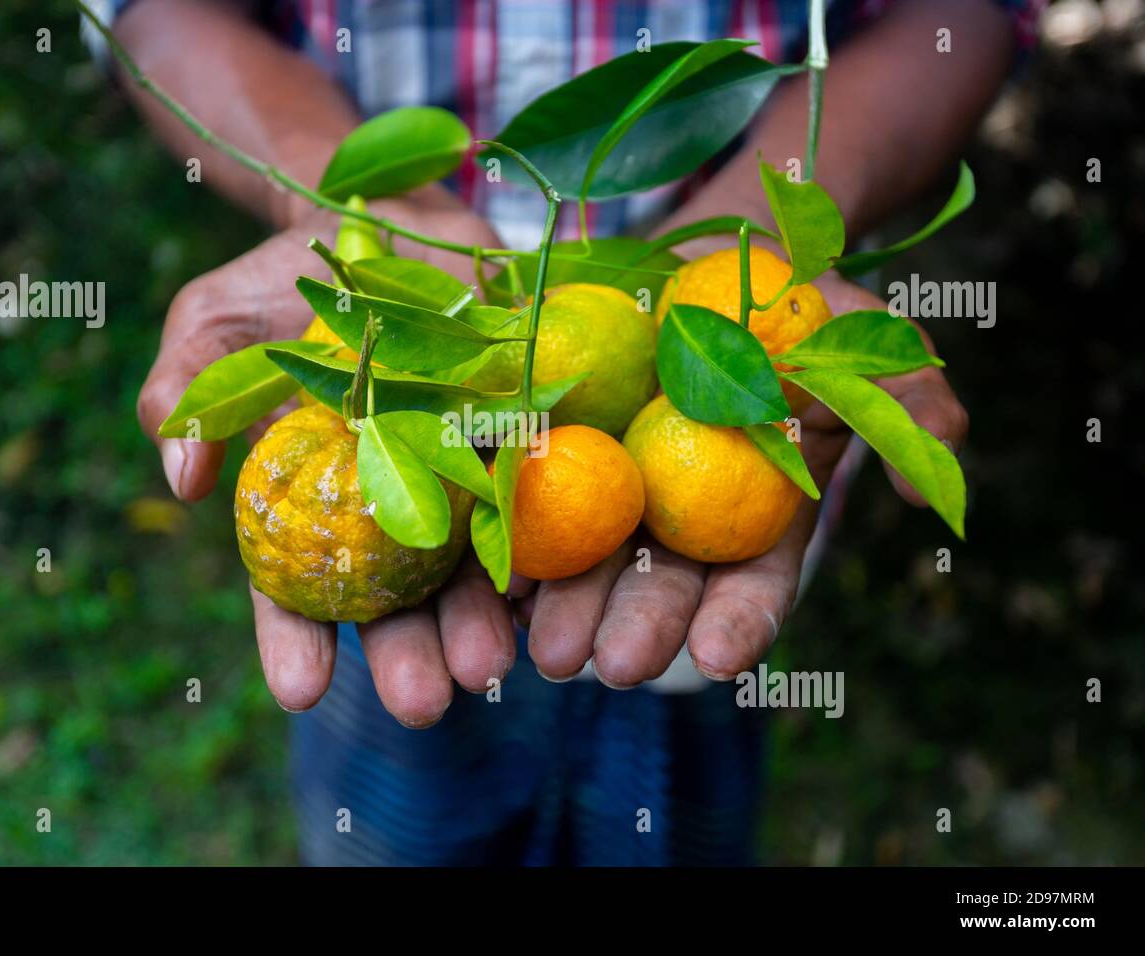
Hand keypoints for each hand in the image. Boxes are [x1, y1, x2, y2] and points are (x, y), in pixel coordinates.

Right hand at [138, 191, 519, 726]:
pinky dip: (543, 539)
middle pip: (399, 595)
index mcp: (314, 496)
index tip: (300, 691)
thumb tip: (180, 480)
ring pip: (473, 563)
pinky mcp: (518, 425)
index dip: (296, 639)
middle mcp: (391, 500)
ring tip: (492, 666)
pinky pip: (533, 486)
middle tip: (424, 702)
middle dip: (409, 653)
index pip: (295, 584)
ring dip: (481, 619)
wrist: (383, 216)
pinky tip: (547, 590)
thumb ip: (187, 391)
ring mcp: (459, 468)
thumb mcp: (216, 324)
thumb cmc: (287, 280)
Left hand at [515, 277, 968, 686]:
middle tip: (610, 668)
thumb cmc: (793, 299)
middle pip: (658, 585)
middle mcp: (677, 515)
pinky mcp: (548, 449)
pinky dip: (508, 541)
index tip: (720, 661)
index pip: (751, 583)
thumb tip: (922, 494)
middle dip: (637, 629)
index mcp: (752, 510)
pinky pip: (522, 499)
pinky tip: (495, 580)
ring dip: (567, 609)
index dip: (739, 622)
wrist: (702, 252)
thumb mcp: (863, 336)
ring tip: (546, 652)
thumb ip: (906, 405)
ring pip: (586, 560)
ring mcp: (610, 486)